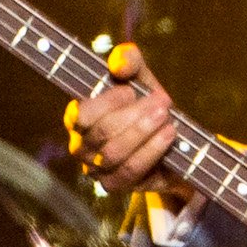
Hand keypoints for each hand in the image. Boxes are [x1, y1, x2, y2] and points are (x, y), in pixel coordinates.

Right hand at [65, 42, 190, 197]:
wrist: (168, 137)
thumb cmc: (144, 101)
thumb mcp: (138, 76)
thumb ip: (128, 61)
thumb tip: (119, 63)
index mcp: (78, 118)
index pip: (80, 114)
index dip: (106, 102)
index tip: (131, 90)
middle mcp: (81, 146)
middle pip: (104, 132)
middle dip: (137, 114)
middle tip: (163, 101)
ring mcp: (96, 169)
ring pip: (116, 154)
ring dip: (145, 133)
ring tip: (168, 118)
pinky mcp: (114, 185)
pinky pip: (130, 171)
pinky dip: (151, 152)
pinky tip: (168, 136)